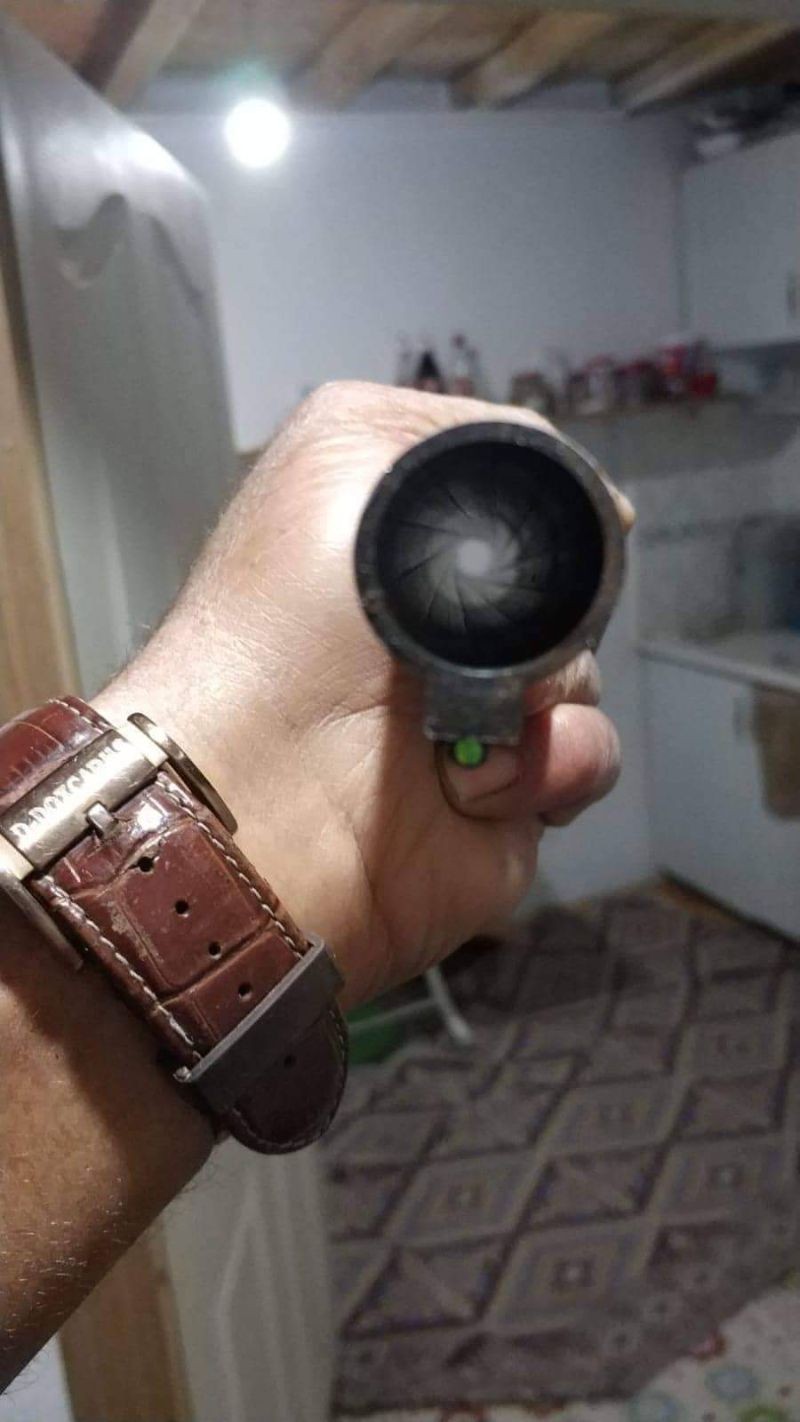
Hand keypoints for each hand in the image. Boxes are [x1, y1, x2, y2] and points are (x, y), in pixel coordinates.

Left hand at [96, 382, 631, 1008]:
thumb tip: (585, 495)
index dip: (545, 514)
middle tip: (471, 632)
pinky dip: (554, 762)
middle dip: (550, 606)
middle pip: (568, 584)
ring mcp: (478, 706)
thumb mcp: (343, 449)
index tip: (552, 528)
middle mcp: (440, 623)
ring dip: (545, 688)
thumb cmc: (277, 628)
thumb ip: (458, 431)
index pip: (518, 502)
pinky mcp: (511, 785)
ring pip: (587, 669)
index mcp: (401, 543)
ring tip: (457, 719)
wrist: (270, 801)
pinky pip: (590, 754)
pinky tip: (475, 780)